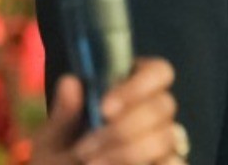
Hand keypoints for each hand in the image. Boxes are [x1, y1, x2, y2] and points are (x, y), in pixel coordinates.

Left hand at [31, 58, 188, 164]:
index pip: (158, 72)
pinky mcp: (165, 164)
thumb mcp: (52, 141)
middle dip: (124, 128)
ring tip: (93, 164)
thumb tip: (71, 82)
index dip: (138, 86)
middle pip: (164, 105)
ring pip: (167, 136)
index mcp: (132, 87)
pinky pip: (175, 162)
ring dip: (130, 151)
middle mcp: (153, 110)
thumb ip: (63, 115)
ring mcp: (162, 141)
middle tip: (84, 149)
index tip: (104, 109)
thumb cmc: (57, 160)